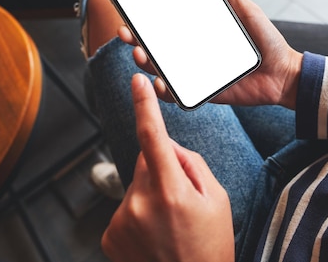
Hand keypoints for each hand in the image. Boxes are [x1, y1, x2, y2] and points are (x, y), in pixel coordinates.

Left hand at [101, 74, 234, 261]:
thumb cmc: (210, 246)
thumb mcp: (218, 199)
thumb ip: (191, 163)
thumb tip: (167, 145)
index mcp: (172, 191)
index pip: (153, 137)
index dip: (144, 106)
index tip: (136, 82)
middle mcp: (140, 203)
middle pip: (145, 160)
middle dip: (161, 167)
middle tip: (181, 197)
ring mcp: (121, 220)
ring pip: (135, 184)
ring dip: (149, 193)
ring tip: (168, 223)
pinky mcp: (110, 234)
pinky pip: (125, 207)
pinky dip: (137, 213)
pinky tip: (153, 234)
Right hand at [118, 0, 302, 108]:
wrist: (283, 74)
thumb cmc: (266, 41)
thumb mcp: (246, 9)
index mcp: (198, 32)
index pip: (164, 25)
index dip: (143, 20)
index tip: (129, 11)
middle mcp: (192, 53)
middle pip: (155, 48)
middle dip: (135, 40)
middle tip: (127, 33)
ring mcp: (195, 74)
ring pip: (161, 71)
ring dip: (146, 63)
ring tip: (140, 54)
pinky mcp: (203, 93)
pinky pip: (179, 96)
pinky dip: (165, 92)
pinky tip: (159, 84)